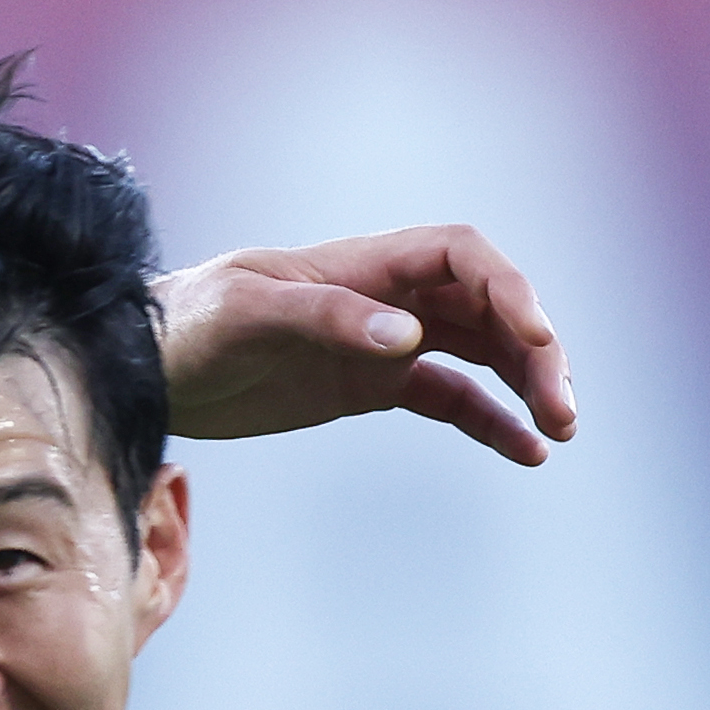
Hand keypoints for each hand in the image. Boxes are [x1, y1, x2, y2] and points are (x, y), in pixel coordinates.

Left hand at [154, 226, 577, 464]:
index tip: (536, 338)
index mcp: (363, 264)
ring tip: (561, 432)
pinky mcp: (371, 385)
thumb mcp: (248, 315)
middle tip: (565, 409)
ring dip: (526, 384)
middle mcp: (386, 295)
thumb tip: (408, 335)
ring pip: (481, 352)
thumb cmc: (186, 324)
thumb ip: (328, 319)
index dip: (509, 289)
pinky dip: (490, 421)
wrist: (145, 367)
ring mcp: (383, 341)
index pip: (461, 257)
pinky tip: (527, 452)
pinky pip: (450, 397)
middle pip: (489, 307)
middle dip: (535, 350)